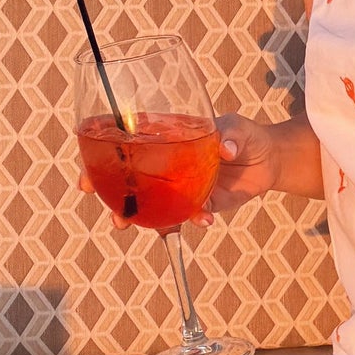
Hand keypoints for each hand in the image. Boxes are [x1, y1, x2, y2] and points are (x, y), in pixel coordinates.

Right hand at [78, 113, 280, 231]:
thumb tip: (224, 148)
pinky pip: (187, 216)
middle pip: (128, 179)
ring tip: (134, 226)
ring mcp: (179, 186)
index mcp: (165, 138)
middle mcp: (166, 164)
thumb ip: (230, 135)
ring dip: (140, 218)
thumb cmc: (244, 134)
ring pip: (150, 205)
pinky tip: (203, 219)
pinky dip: (192, 220)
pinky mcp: (199, 203)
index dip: (100, 155)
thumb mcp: (237, 128)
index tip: (86, 170)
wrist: (268, 160)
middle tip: (110, 210)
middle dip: (111, 196)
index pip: (125, 143)